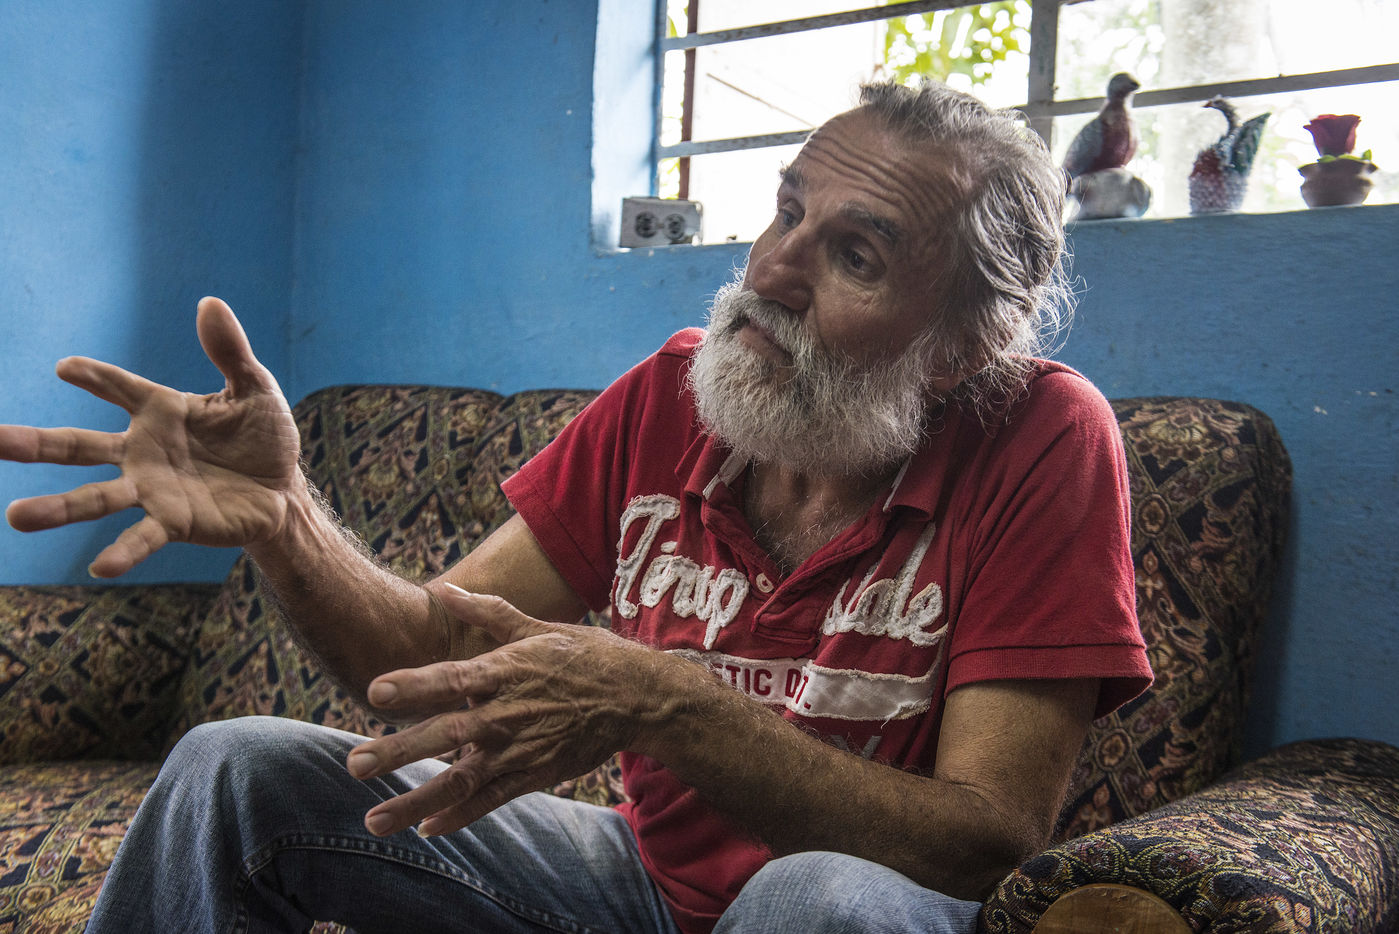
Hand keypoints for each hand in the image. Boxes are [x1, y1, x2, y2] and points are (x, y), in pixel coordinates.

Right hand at [1, 297, 303, 576]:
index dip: (94, 377)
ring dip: (58, 508)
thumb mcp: (254, 390)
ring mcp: (153, 489)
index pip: (118, 387)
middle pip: (77, 445)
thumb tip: (210, 303)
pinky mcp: (174, 522)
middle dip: (33, 444)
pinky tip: (100, 566)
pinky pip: (143, 536)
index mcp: (160, 411)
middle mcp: (142, 451)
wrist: (282, 490)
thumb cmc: (263, 437)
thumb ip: (230, 351)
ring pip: (96, 497)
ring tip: (16, 516)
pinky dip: (124, 551)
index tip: (65, 368)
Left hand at [346, 583, 670, 836]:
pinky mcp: (534, 774)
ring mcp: (519, 749)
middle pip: (445, 734)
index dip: (414, 685)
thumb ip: (487, 612)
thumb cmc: (585, 656)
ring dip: (415, 801)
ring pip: (460, 780)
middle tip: (355, 764)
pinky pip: (491, 800)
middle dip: (399, 751)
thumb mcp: (538, 627)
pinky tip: (428, 829)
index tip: (375, 691)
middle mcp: (507, 713)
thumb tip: (446, 589)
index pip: (451, 678)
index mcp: (505, 671)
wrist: (636, 697)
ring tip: (374, 819)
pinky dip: (459, 816)